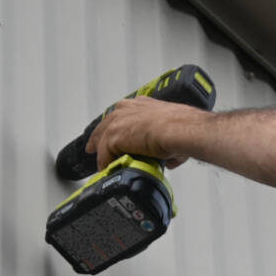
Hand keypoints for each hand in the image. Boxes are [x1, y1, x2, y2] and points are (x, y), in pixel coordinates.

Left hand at [85, 96, 202, 170]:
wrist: (178, 129)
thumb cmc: (181, 127)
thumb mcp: (173, 134)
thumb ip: (167, 147)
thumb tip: (170, 160)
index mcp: (141, 105)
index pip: (122, 114)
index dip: (117, 126)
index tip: (114, 134)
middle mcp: (127, 109)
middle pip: (106, 124)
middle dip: (99, 136)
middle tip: (94, 147)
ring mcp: (118, 122)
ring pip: (102, 138)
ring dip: (100, 152)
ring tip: (100, 163)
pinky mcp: (113, 136)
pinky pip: (103, 153)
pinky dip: (104, 163)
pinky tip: (106, 170)